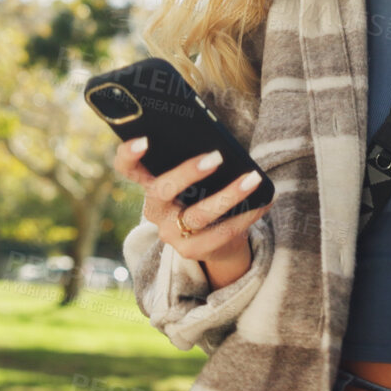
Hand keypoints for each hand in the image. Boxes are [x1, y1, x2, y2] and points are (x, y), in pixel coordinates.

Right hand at [112, 137, 269, 284]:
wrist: (212, 241)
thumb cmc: (202, 195)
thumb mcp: (192, 180)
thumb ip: (192, 161)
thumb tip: (220, 143)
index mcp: (149, 184)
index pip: (127, 168)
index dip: (128, 154)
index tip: (143, 140)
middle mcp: (154, 211)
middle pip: (162, 190)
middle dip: (188, 172)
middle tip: (216, 157)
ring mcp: (170, 233)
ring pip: (199, 215)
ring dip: (230, 194)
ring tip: (252, 178)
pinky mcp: (192, 251)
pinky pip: (222, 232)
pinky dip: (246, 215)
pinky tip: (263, 202)